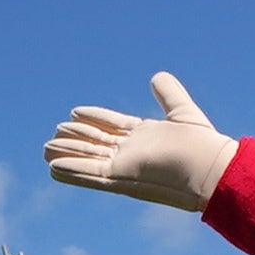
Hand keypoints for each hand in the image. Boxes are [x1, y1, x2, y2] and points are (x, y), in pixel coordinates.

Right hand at [47, 72, 236, 212]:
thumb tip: (158, 76)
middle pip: (97, 143)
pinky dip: (71, 171)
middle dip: (75, 138)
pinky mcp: (119, 178)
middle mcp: (132, 153)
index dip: (94, 118)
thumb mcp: (182, 111)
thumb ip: (169, 94)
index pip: (113, 125)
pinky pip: (89, 174)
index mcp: (144, 137)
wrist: (209, 168)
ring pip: (88, 158)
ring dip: (67, 153)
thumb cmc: (202, 145)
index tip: (75, 111)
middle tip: (54, 131)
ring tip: (45, 149)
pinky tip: (52, 168)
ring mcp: (124, 167)